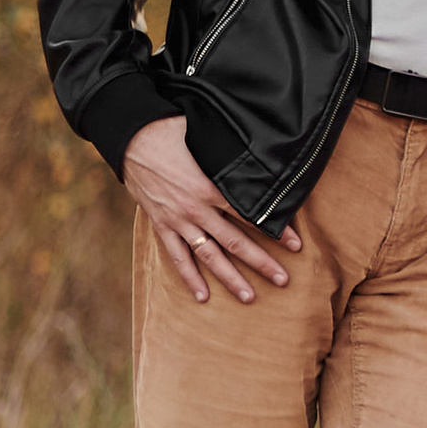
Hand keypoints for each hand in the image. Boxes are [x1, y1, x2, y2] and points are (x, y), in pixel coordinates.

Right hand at [123, 116, 301, 305]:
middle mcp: (196, 210)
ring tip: (249, 297)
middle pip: (235, 242)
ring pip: (209, 256)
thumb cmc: (170, 130)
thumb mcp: (205, 137)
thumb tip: (255, 150)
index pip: (250, 215)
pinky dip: (190, 277)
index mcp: (210, 187)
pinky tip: (202, 296)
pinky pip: (177, 257)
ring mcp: (177, 221)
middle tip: (283, 280)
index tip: (295, 244)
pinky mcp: (161, 225)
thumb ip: (228, 154)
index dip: (275, 230)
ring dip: (230, 278)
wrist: (130, 139)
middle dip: (261, 262)